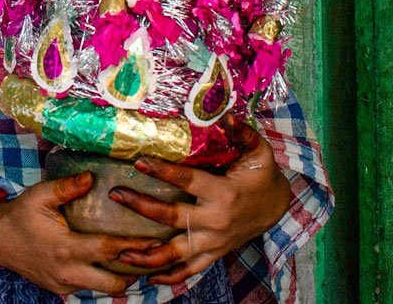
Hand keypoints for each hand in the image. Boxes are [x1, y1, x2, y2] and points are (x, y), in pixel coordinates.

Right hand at [0, 171, 161, 296]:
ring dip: (123, 278)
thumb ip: (67, 187)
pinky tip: (116, 265)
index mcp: (65, 248)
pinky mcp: (61, 289)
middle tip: (156, 257)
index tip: (157, 240)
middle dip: (138, 272)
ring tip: (141, 262)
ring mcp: (64, 284)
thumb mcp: (40, 195)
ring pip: (104, 290)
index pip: (109, 250)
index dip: (136, 246)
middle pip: (114, 283)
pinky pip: (89, 288)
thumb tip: (93, 177)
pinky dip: (105, 279)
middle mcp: (68, 272)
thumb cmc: (20, 214)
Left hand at [106, 129, 291, 284]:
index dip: (163, 171)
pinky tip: (145, 276)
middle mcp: (216, 221)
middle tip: (116, 195)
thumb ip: (242, 134)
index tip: (139, 162)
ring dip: (148, 255)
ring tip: (121, 250)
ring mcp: (214, 242)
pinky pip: (189, 270)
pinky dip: (168, 276)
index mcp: (224, 194)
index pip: (188, 181)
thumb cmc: (262, 175)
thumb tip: (226, 116)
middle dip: (142, 206)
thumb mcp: (258, 151)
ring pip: (177, 253)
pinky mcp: (214, 253)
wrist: (276, 207)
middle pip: (173, 217)